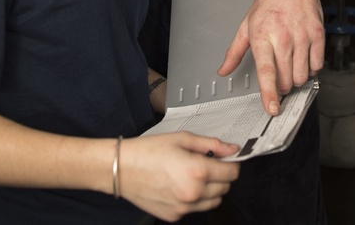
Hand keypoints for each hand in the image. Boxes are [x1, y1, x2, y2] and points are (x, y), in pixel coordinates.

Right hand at [118, 133, 239, 221]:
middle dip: (220, 175)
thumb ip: (212, 144)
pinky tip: (179, 186)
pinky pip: (195, 209)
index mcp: (198, 171)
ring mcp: (184, 207)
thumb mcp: (182, 139)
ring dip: (210, 190)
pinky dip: (194, 199)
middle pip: (225, 188)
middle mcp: (193, 193)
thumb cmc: (148, 151)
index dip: (231, 163)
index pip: (232, 173)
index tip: (225, 159)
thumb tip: (231, 149)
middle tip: (205, 164)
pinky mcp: (174, 216)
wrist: (122, 169)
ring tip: (192, 176)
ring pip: (213, 202)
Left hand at [217, 0, 324, 114]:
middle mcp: (283, 38)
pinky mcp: (318, 36)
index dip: (269, 93)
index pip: (266, 72)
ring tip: (291, 63)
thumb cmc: (270, 3)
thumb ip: (235, 52)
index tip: (272, 108)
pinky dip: (310, 68)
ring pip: (302, 76)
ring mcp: (302, 37)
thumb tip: (224, 70)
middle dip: (282, 85)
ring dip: (297, 77)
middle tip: (279, 73)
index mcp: (262, 36)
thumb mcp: (246, 25)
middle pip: (286, 80)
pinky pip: (317, 66)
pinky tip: (303, 56)